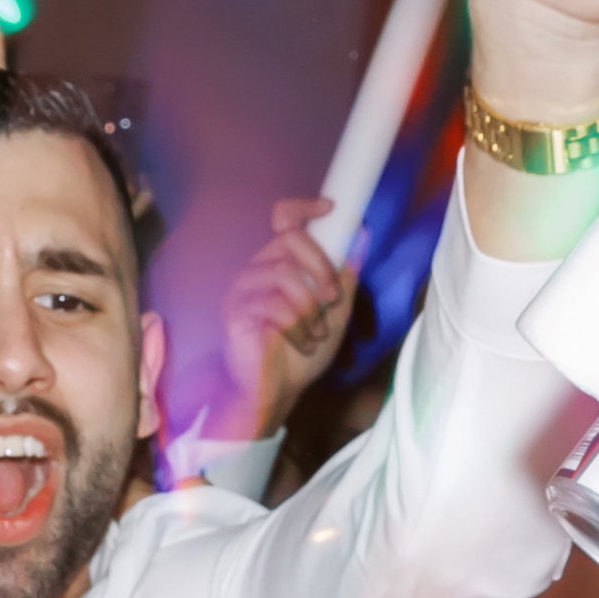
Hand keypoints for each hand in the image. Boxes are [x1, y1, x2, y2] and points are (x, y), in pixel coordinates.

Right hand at [208, 198, 354, 440]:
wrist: (277, 391)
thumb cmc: (300, 353)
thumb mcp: (336, 312)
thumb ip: (346, 276)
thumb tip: (363, 235)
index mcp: (280, 262)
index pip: (284, 218)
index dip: (305, 206)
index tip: (332, 209)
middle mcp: (258, 268)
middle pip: (291, 239)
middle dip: (321, 267)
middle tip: (332, 298)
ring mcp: (243, 288)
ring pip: (285, 273)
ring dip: (310, 307)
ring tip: (316, 332)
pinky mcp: (235, 312)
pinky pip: (274, 304)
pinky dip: (298, 326)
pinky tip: (302, 342)